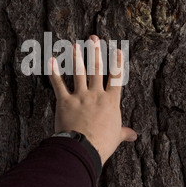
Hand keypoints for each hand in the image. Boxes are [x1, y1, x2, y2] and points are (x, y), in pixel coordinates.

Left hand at [48, 35, 136, 164]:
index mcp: (111, 102)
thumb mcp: (116, 136)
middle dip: (95, 52)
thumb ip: (124, 132)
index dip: (117, 63)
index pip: (116, 78)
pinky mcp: (65, 102)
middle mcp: (96, 95)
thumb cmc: (102, 144)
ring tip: (75, 44)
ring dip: (76, 57)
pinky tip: (52, 61)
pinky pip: (59, 84)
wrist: (83, 148)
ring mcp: (80, 97)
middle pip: (97, 69)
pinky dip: (54, 73)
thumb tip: (134, 135)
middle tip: (93, 38)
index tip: (116, 49)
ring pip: (79, 72)